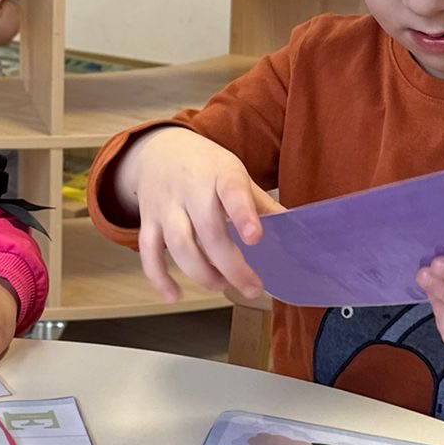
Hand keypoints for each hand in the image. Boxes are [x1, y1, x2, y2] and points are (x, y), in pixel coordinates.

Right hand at [113, 126, 279, 304]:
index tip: (255, 238)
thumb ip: (260, 204)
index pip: (232, 192)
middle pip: (208, 231)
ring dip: (201, 273)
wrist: (159, 149)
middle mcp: (190, 189)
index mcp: (220, 174)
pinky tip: (174, 295)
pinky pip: (148, 252)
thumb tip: (296, 231)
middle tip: (252, 287)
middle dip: (231, 266)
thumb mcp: (235, 174)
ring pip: (178, 245)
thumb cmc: (206, 166)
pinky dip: (159, 277)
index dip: (243, 215)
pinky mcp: (148, 220)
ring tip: (221, 285)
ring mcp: (165, 206)